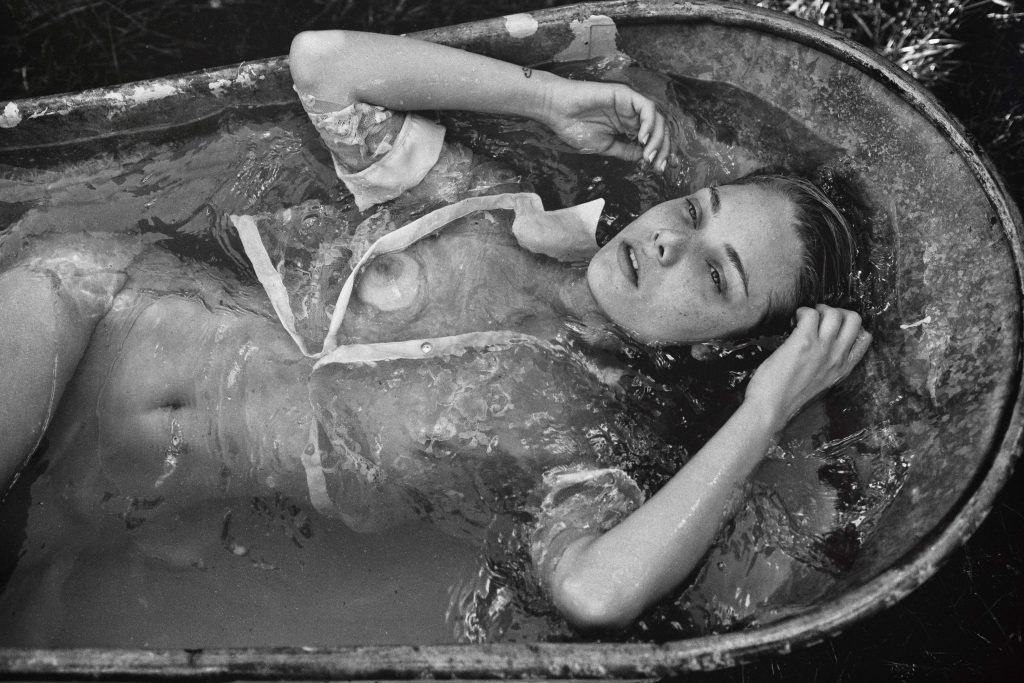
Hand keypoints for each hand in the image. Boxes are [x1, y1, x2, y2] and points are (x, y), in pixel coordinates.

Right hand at [542, 78, 670, 168]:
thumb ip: (625, 151)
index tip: (659, 169)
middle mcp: (632, 115)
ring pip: (657, 119)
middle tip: (658, 165)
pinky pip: (647, 108)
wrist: (558, 111)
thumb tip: (644, 158)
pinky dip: (650, 123)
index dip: (660, 153)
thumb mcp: (605, 147)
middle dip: (663, 149)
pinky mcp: (626, 95)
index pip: (652, 139)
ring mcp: (630, 104)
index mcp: (628, 127)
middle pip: (659, 130)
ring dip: (657, 139)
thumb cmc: (575, 127)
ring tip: (649, 154)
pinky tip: (642, 138)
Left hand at [745, 305, 871, 432]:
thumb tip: (822, 347)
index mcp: (843, 369)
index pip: (864, 339)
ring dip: (817, 310)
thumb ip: (827, 366)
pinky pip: (811, 314)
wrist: (771, 408)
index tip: (832, 327)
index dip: (850, 326)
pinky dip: (801, 312)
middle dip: (837, 311)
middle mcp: (837, 357)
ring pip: (834, 313)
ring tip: (802, 319)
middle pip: (854, 319)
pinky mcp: (804, 342)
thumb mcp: (819, 383)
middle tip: (819, 318)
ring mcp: (823, 348)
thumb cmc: (787, 397)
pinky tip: (792, 323)